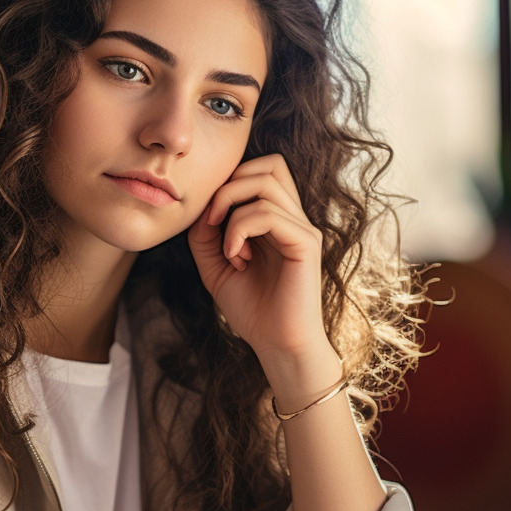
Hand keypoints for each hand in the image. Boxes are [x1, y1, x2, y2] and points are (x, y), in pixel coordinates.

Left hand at [187, 154, 328, 366]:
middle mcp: (294, 218)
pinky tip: (236, 258)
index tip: (208, 219)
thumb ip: (205, 234)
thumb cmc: (252, 310)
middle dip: (229, 186)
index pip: (263, 170)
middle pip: (269, 165)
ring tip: (226, 248)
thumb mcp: (215, 266)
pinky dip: (239, 229)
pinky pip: (268, 213)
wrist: (277, 345)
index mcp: (278, 219)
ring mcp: (303, 229)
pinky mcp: (306, 244)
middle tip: (211, 222)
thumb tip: (204, 206)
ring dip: (231, 210)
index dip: (230, 182)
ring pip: (265, 183)